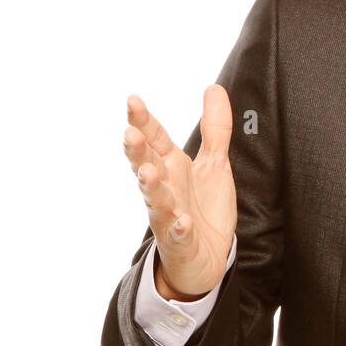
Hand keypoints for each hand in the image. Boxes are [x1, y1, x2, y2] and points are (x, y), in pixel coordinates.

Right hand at [124, 85, 236, 299]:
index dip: (144, 121)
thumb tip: (214, 88)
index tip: (133, 100)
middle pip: (147, 165)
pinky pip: (178, 234)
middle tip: (130, 133)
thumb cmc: (203, 208)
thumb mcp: (214, 164)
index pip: (155, 139)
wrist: (206, 257)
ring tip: (148, 172)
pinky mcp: (180, 241)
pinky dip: (178, 228)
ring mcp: (168, 215)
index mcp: (171, 167)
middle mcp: (165, 188)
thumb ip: (216, 128)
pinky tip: (181, 221)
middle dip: (138, 151)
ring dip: (151, 186)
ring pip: (156, 199)